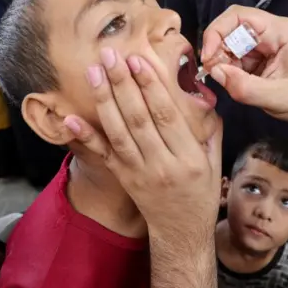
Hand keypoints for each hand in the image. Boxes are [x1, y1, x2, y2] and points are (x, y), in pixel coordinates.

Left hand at [64, 48, 222, 237]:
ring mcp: (139, 173)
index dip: (151, 86)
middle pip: (139, 118)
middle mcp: (162, 164)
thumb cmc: (201, 195)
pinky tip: (71, 118)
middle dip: (123, 83)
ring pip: (119, 132)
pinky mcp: (123, 178)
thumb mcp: (215, 164)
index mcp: (189, 158)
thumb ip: (211, 131)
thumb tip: (204, 96)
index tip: (138, 60)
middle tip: (110, 55)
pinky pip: (103, 155)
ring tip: (94, 72)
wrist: (181, 233)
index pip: (167, 115)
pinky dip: (86, 137)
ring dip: (104, 100)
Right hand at [201, 5, 287, 123]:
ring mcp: (261, 41)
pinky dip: (225, 67)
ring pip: (227, 40)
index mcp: (280, 31)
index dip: (217, 32)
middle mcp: (269, 30)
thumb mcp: (275, 98)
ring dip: (220, 59)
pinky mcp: (254, 53)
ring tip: (226, 79)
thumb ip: (246, 87)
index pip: (239, 16)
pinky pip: (231, 53)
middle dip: (216, 47)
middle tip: (212, 70)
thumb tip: (216, 72)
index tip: (207, 57)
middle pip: (230, 25)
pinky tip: (233, 80)